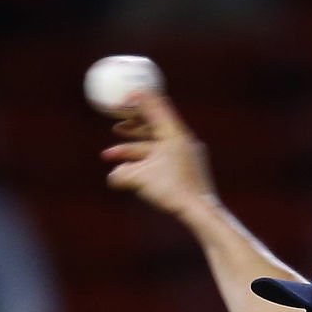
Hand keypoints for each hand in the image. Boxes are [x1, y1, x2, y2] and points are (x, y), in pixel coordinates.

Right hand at [101, 90, 216, 221]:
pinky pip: (164, 157)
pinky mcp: (189, 168)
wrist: (200, 211)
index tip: (120, 101)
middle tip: (116, 127)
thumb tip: (111, 177)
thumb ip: (123, 174)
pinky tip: (132, 170)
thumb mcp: (141, 179)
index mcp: (173, 134)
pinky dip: (147, 160)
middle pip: (155, 125)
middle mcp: (182, 140)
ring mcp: (187, 154)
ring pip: (156, 145)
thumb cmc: (173, 191)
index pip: (154, 106)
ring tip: (112, 154)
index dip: (136, 100)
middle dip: (132, 127)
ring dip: (133, 148)